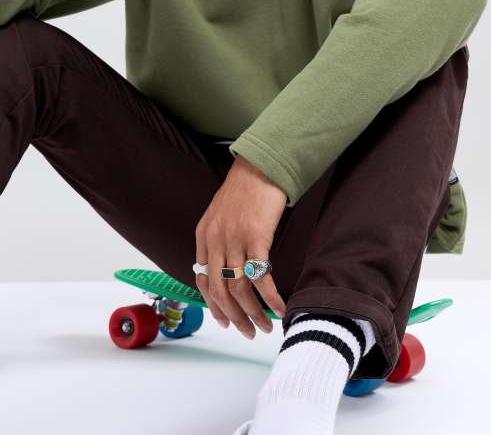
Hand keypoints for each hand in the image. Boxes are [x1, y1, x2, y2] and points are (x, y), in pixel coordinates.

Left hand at [194, 155, 287, 338]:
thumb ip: (219, 239)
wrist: (260, 167)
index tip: (226, 321)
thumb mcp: (220, 214)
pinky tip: (280, 307)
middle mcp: (215, 240)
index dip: (214, 306)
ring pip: (239, 289)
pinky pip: (260, 277)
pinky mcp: (255, 237)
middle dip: (235, 317)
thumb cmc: (245, 189)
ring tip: (265, 325)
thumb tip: (227, 268)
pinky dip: (270, 297)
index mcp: (204, 235)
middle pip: (220, 291)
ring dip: (253, 312)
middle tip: (249, 331)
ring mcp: (234, 239)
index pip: (203, 281)